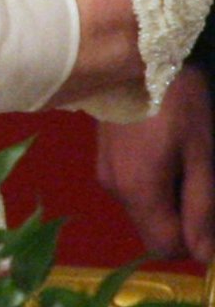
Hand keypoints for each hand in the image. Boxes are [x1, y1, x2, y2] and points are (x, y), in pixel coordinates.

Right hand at [96, 65, 214, 264]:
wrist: (133, 51)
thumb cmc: (175, 99)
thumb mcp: (201, 152)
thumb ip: (202, 207)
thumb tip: (204, 255)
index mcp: (139, 191)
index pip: (167, 247)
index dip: (194, 239)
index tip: (209, 208)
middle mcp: (115, 188)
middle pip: (153, 228)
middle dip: (181, 216)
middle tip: (199, 176)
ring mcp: (105, 171)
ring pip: (143, 207)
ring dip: (167, 197)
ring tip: (183, 157)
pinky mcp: (103, 155)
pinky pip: (131, 186)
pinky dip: (151, 181)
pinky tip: (163, 148)